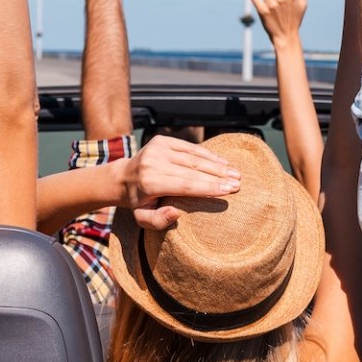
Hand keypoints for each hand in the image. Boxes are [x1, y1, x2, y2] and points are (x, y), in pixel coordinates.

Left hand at [115, 135, 242, 228]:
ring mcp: (158, 148)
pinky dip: (208, 154)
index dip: (208, 187)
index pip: (185, 184)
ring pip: (194, 158)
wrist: (122, 177)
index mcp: (150, 182)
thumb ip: (158, 220)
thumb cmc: (138, 201)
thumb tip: (176, 213)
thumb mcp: (143, 218)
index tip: (228, 191)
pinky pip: (190, 147)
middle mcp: (154, 162)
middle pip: (193, 170)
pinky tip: (223, 162)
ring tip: (236, 173)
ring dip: (217, 165)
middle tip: (238, 183)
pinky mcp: (163, 140)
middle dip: (218, 177)